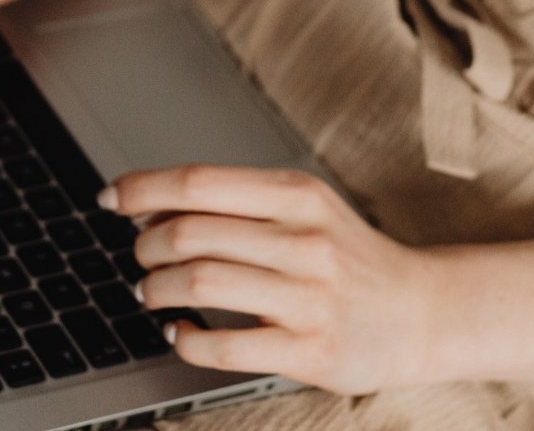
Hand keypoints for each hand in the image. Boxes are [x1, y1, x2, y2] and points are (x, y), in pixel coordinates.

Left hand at [100, 164, 444, 394]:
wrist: (424, 312)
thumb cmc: (349, 258)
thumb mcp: (306, 209)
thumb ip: (240, 203)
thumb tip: (152, 204)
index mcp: (298, 195)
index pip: (199, 182)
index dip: (142, 189)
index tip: (110, 198)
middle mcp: (303, 240)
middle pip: (189, 234)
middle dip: (145, 246)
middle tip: (142, 257)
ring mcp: (307, 298)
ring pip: (198, 284)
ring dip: (155, 289)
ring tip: (151, 293)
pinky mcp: (308, 351)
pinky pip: (222, 346)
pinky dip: (185, 340)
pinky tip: (180, 333)